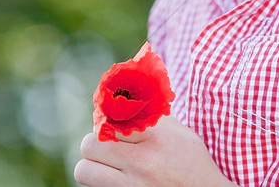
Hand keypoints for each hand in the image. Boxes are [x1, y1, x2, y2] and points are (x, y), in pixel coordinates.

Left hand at [74, 116, 236, 186]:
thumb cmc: (194, 164)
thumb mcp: (182, 134)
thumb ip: (154, 117)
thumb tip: (127, 101)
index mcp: (155, 140)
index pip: (109, 122)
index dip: (104, 121)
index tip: (108, 124)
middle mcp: (141, 164)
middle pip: (90, 145)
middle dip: (95, 143)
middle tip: (107, 146)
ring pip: (83, 171)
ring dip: (92, 166)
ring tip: (107, 166)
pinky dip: (100, 183)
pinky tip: (116, 179)